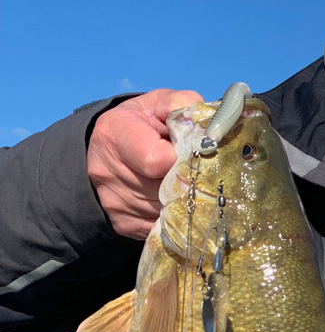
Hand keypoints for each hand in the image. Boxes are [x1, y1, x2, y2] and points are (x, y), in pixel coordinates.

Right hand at [87, 89, 202, 238]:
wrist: (106, 150)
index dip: (182, 159)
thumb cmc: (141, 124)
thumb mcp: (158, 104)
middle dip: (187, 181)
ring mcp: (113, 202)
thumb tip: (211, 125)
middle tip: (195, 171)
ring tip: (184, 183)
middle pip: (166, 190)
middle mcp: (107, 171)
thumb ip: (183, 105)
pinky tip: (175, 201)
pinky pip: (161, 227)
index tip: (191, 153)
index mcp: (114, 134)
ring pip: (167, 212)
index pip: (157, 160)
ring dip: (184, 201)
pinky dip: (175, 216)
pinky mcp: (122, 224)